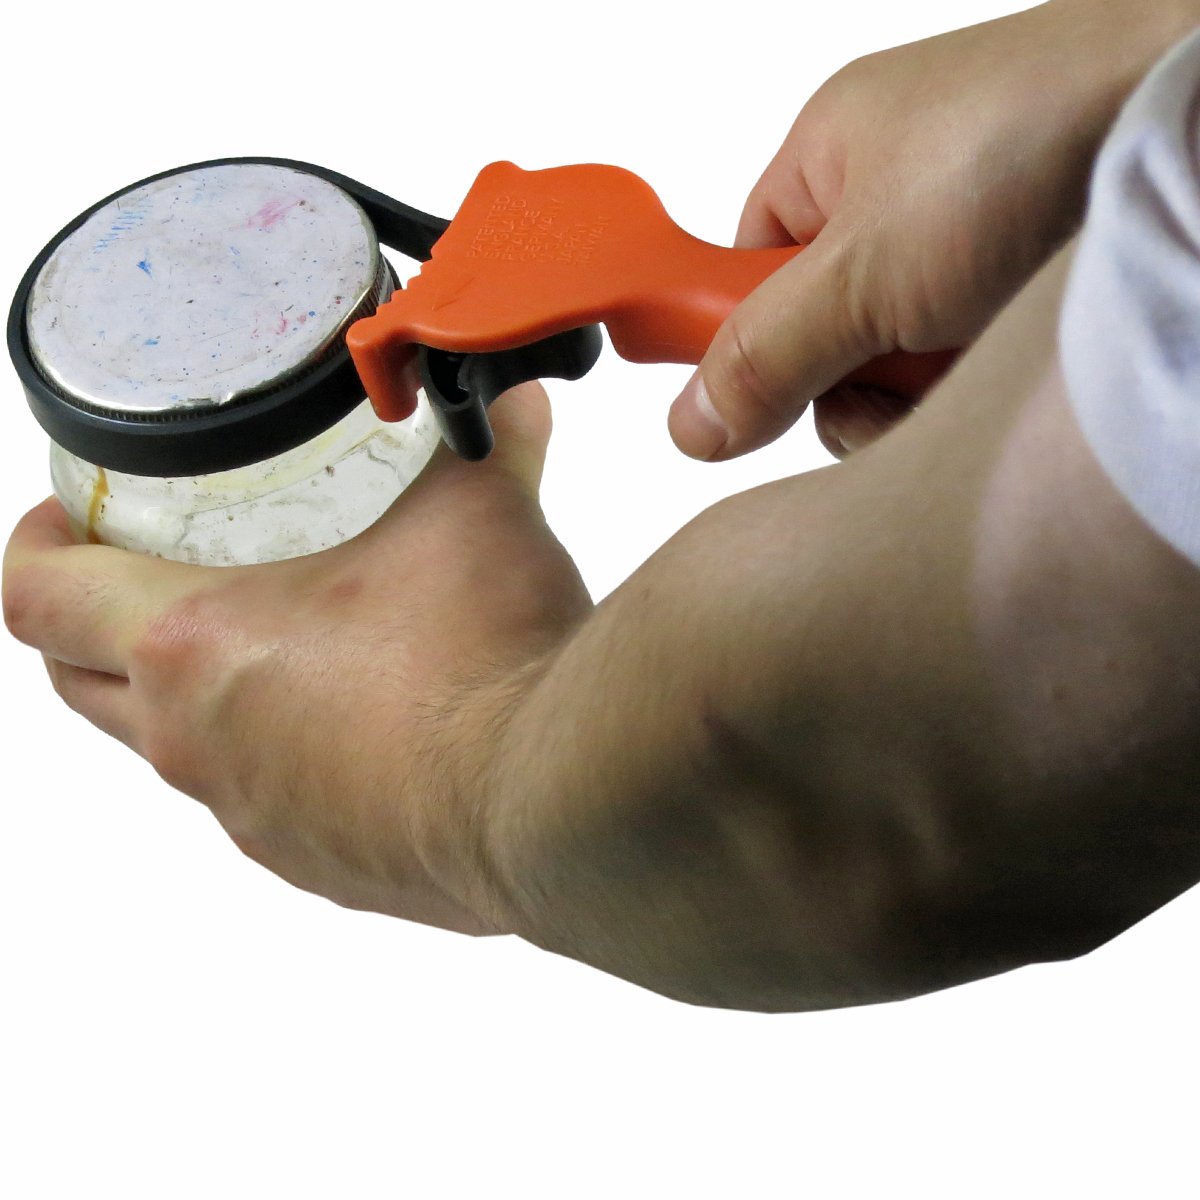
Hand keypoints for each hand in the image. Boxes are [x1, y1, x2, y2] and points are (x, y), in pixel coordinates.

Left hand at [3, 385, 590, 934]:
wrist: (554, 798)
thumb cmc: (487, 663)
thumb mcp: (479, 516)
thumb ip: (484, 444)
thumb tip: (511, 400)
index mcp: (198, 646)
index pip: (40, 596)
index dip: (35, 543)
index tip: (69, 516)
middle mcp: (199, 745)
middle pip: (78, 685)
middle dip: (89, 625)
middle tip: (147, 572)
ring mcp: (253, 816)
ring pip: (174, 751)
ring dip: (192, 693)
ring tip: (271, 640)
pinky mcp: (316, 863)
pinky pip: (259, 802)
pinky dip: (277, 755)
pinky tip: (356, 721)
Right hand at [668, 0, 1183, 460]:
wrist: (1196, 112)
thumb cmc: (1034, 137)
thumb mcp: (865, 272)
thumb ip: (766, 355)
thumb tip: (692, 424)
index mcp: (827, 159)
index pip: (741, 278)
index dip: (743, 343)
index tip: (748, 403)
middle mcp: (890, 198)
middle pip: (820, 339)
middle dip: (853, 380)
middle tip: (894, 374)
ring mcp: (962, 240)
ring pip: (894, 364)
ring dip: (921, 389)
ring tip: (974, 355)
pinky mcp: (1021, 277)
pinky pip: (960, 362)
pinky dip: (977, 378)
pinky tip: (1011, 359)